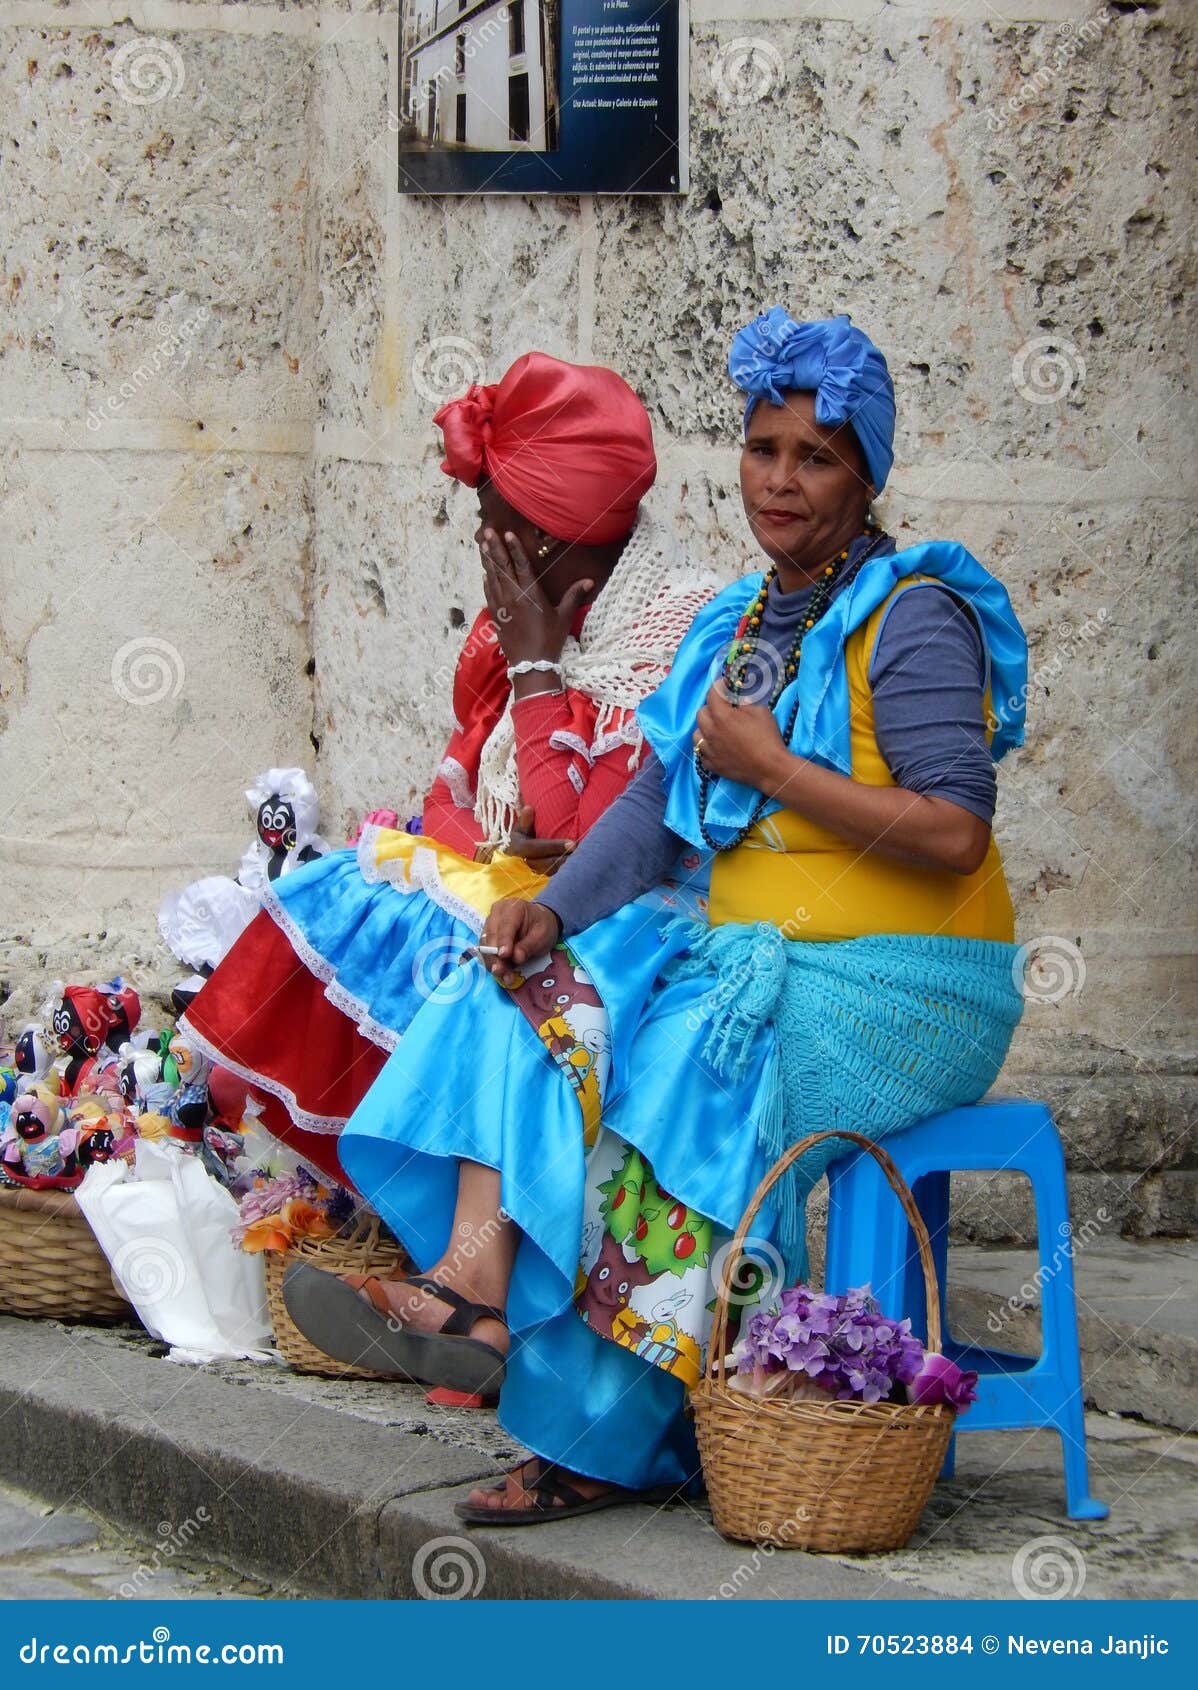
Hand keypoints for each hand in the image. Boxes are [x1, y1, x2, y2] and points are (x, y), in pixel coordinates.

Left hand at [480, 528, 591, 667]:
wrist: (531, 664)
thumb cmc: (550, 639)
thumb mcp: (564, 616)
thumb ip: (574, 595)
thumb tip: (589, 581)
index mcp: (530, 593)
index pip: (520, 565)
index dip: (513, 548)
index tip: (507, 533)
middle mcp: (513, 596)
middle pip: (502, 567)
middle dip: (495, 548)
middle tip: (487, 532)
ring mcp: (502, 606)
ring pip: (492, 578)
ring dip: (488, 561)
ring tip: (483, 545)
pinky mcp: (496, 616)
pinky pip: (489, 594)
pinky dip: (486, 582)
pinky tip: (485, 573)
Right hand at [480, 898, 561, 985]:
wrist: (539, 923)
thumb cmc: (542, 926)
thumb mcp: (542, 935)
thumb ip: (529, 946)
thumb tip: (516, 958)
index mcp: (513, 907)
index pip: (505, 925)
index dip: (503, 941)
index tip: (504, 955)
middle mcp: (497, 913)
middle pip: (491, 936)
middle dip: (496, 956)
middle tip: (502, 972)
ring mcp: (490, 924)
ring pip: (485, 945)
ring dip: (493, 962)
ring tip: (505, 977)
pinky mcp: (487, 936)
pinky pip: (485, 951)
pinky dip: (493, 963)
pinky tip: (502, 973)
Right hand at [501, 805, 574, 875]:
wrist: (514, 854)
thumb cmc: (522, 836)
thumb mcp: (520, 828)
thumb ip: (525, 821)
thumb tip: (529, 808)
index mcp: (518, 848)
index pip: (537, 848)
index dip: (554, 847)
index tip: (572, 844)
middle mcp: (524, 863)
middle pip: (545, 864)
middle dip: (563, 860)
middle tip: (581, 854)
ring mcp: (532, 873)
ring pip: (551, 874)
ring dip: (566, 869)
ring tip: (583, 863)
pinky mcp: (540, 880)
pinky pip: (554, 879)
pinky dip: (565, 876)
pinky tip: (578, 871)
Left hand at [694, 683, 788, 791]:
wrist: (770, 768)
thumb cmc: (768, 737)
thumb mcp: (760, 711)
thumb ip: (744, 700)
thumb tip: (736, 694)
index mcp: (722, 717)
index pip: (712, 694)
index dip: (719, 686)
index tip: (725, 686)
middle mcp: (711, 732)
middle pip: (701, 713)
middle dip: (712, 707)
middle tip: (725, 709)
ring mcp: (709, 750)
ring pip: (697, 733)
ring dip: (706, 728)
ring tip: (718, 729)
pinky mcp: (712, 765)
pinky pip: (701, 752)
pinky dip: (707, 746)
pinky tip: (718, 745)